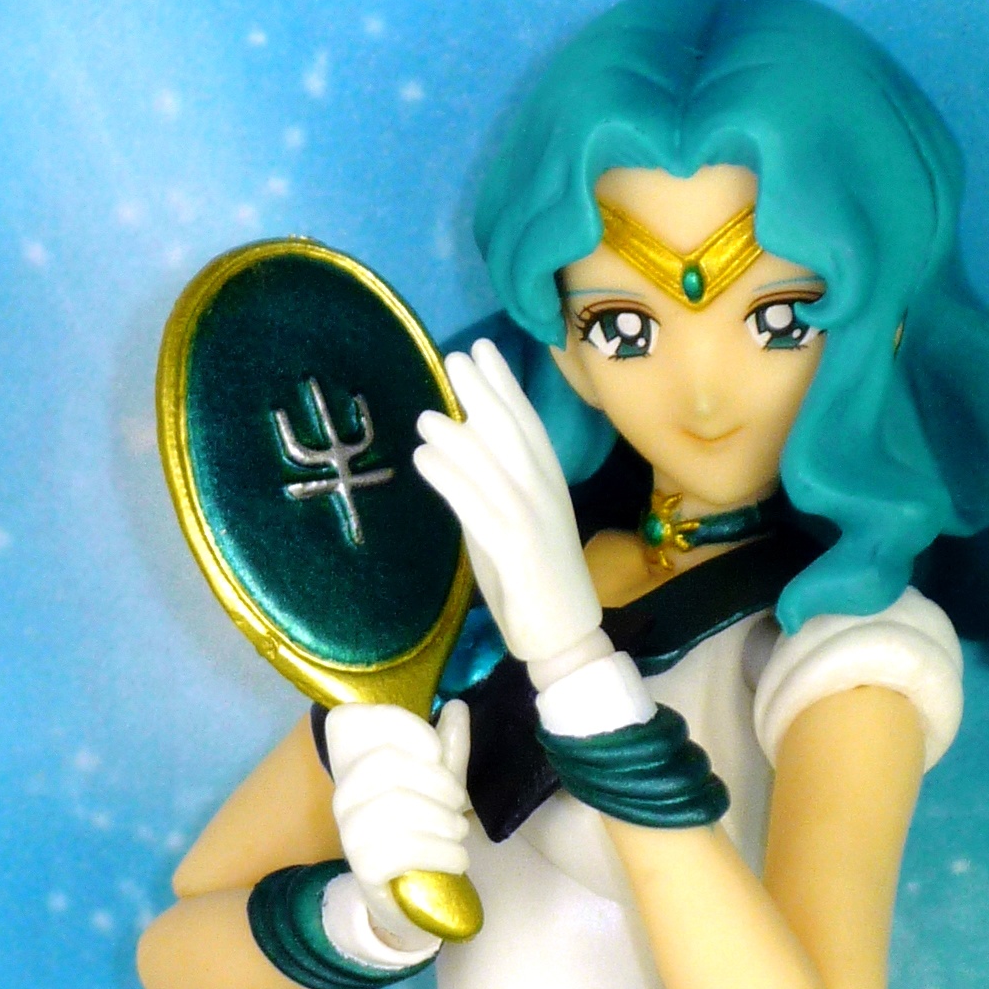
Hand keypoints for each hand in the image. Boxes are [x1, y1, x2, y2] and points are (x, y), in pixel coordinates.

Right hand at [324, 699, 470, 953]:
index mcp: (357, 767)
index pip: (362, 723)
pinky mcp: (364, 868)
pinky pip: (405, 848)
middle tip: (459, 806)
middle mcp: (344, 796)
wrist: (410, 900)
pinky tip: (457, 860)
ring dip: (446, 821)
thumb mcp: (441, 787)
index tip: (437, 752)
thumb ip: (449, 750)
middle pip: (389, 764)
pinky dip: (443, 853)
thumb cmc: (424, 834)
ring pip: (400, 806)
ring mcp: (350, 833)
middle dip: (439, 782)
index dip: (408, 729)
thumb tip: (456, 706)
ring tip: (459, 834)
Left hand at [413, 338, 601, 664]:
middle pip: (513, 434)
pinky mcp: (514, 549)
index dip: (505, 387)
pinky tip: (424, 458)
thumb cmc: (535, 584)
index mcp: (549, 487)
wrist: (564, 635)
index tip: (485, 352)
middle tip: (457, 357)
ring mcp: (531, 520)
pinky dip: (449, 478)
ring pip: (492, 466)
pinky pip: (476, 505)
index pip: (528, 426)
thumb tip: (456, 455)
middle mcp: (544, 495)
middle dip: (485, 394)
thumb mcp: (510, 528)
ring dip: (457, 438)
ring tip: (426, 414)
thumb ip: (488, 492)